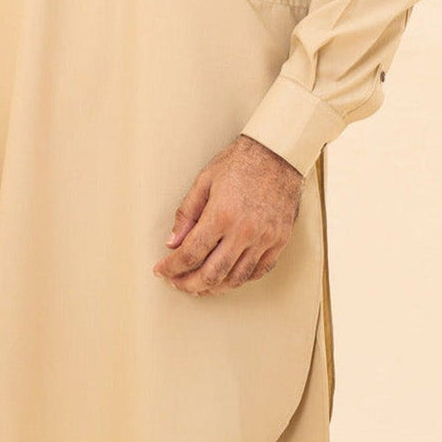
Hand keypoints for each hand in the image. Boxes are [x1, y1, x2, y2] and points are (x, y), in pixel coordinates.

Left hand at [152, 135, 305, 295]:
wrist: (277, 154)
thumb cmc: (240, 163)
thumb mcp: (204, 181)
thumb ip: (186, 214)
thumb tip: (172, 242)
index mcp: (221, 215)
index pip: (190, 254)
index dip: (172, 267)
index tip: (162, 270)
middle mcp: (244, 231)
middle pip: (212, 274)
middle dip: (189, 284)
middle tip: (177, 283)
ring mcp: (264, 238)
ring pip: (236, 279)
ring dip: (214, 287)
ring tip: (199, 285)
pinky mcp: (279, 241)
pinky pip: (258, 271)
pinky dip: (240, 279)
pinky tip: (227, 277)